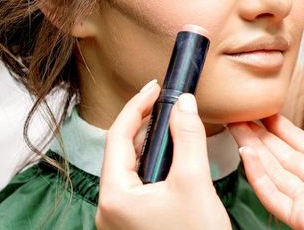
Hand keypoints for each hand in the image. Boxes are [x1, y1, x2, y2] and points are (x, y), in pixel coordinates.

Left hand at [96, 81, 230, 229]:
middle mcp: (109, 209)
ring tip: (172, 126)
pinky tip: (172, 158)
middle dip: (144, 124)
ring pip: (130, 169)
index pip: (117, 137)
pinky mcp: (134, 226)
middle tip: (165, 102)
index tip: (155, 87)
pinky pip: (138, 186)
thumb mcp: (194, 181)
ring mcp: (120, 220)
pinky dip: (154, 167)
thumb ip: (187, 137)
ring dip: (151, 145)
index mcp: (114, 196)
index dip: (137, 107)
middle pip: (121, 152)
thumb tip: (183, 102)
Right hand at [228, 115, 303, 229]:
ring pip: (275, 174)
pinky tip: (247, 153)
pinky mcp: (303, 219)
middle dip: (263, 139)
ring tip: (237, 129)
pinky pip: (273, 194)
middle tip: (243, 118)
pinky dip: (257, 174)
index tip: (269, 116)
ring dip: (254, 151)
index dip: (288, 133)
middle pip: (286, 160)